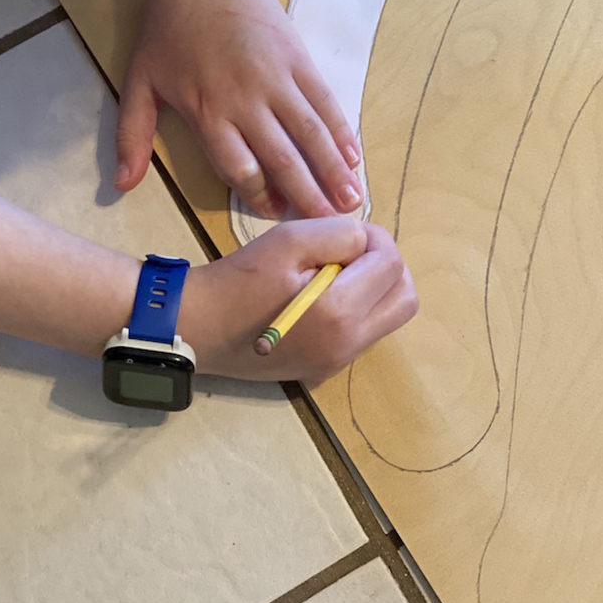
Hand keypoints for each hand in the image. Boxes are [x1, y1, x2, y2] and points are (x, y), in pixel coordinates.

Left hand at [115, 0, 363, 218]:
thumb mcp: (138, 82)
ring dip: (332, 171)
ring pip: (310, 134)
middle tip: (330, 230)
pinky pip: (324, 102)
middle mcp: (246, 101)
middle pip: (282, 159)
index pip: (240, 168)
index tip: (275, 216)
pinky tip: (352, 156)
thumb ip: (131, 136)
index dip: (260, 197)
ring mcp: (277, 78)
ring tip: (353, 203)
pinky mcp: (298, 58)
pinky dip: (340, 131)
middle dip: (307, 197)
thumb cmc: (167, 30)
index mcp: (208, 112)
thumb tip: (121, 186)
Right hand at [178, 218, 417, 381]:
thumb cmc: (238, 280)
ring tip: (332, 271)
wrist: (197, 328)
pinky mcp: (325, 369)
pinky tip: (318, 295)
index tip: (345, 233)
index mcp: (340, 313)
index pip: (392, 266)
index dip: (376, 239)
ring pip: (388, 318)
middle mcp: (348, 345)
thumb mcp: (288, 240)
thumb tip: (365, 241)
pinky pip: (363, 333)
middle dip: (387, 266)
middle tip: (349, 252)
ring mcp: (338, 362)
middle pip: (405, 299)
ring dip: (374, 288)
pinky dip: (356, 308)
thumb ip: (338, 233)